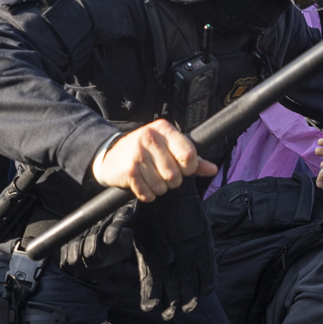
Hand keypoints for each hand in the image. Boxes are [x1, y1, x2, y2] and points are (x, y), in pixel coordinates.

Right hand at [93, 119, 216, 202]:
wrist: (110, 155)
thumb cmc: (144, 151)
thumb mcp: (168, 147)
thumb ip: (192, 158)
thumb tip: (212, 169)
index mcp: (164, 129)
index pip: (189, 155)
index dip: (189, 168)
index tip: (182, 168)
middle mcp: (149, 137)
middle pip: (175, 175)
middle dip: (172, 181)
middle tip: (163, 175)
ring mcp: (138, 153)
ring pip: (162, 186)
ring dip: (158, 189)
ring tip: (151, 179)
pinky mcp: (129, 170)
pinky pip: (147, 193)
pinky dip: (147, 194)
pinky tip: (142, 184)